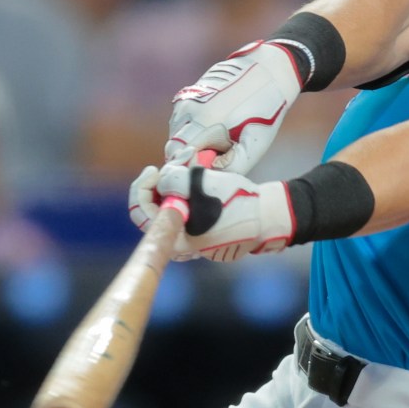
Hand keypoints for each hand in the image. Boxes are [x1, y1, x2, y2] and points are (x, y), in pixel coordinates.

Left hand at [128, 161, 294, 261]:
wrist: (266, 215)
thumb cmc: (238, 203)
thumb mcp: (204, 186)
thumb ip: (174, 181)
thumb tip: (160, 180)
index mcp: (177, 240)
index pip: (142, 215)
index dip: (142, 189)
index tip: (155, 171)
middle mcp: (178, 243)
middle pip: (151, 210)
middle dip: (156, 184)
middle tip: (164, 167)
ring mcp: (187, 236)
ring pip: (164, 206)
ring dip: (169, 183)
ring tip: (185, 165)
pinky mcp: (196, 227)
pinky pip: (177, 207)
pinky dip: (179, 189)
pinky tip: (191, 173)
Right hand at [166, 41, 301, 174]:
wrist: (269, 71)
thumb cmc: (265, 111)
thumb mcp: (254, 145)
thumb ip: (231, 166)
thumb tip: (207, 175)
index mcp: (202, 121)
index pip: (175, 156)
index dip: (188, 167)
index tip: (209, 168)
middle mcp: (187, 108)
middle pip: (173, 146)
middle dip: (190, 156)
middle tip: (217, 155)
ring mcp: (185, 98)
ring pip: (176, 132)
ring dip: (191, 141)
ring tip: (220, 139)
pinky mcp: (188, 93)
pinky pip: (181, 119)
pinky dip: (192, 128)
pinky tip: (216, 125)